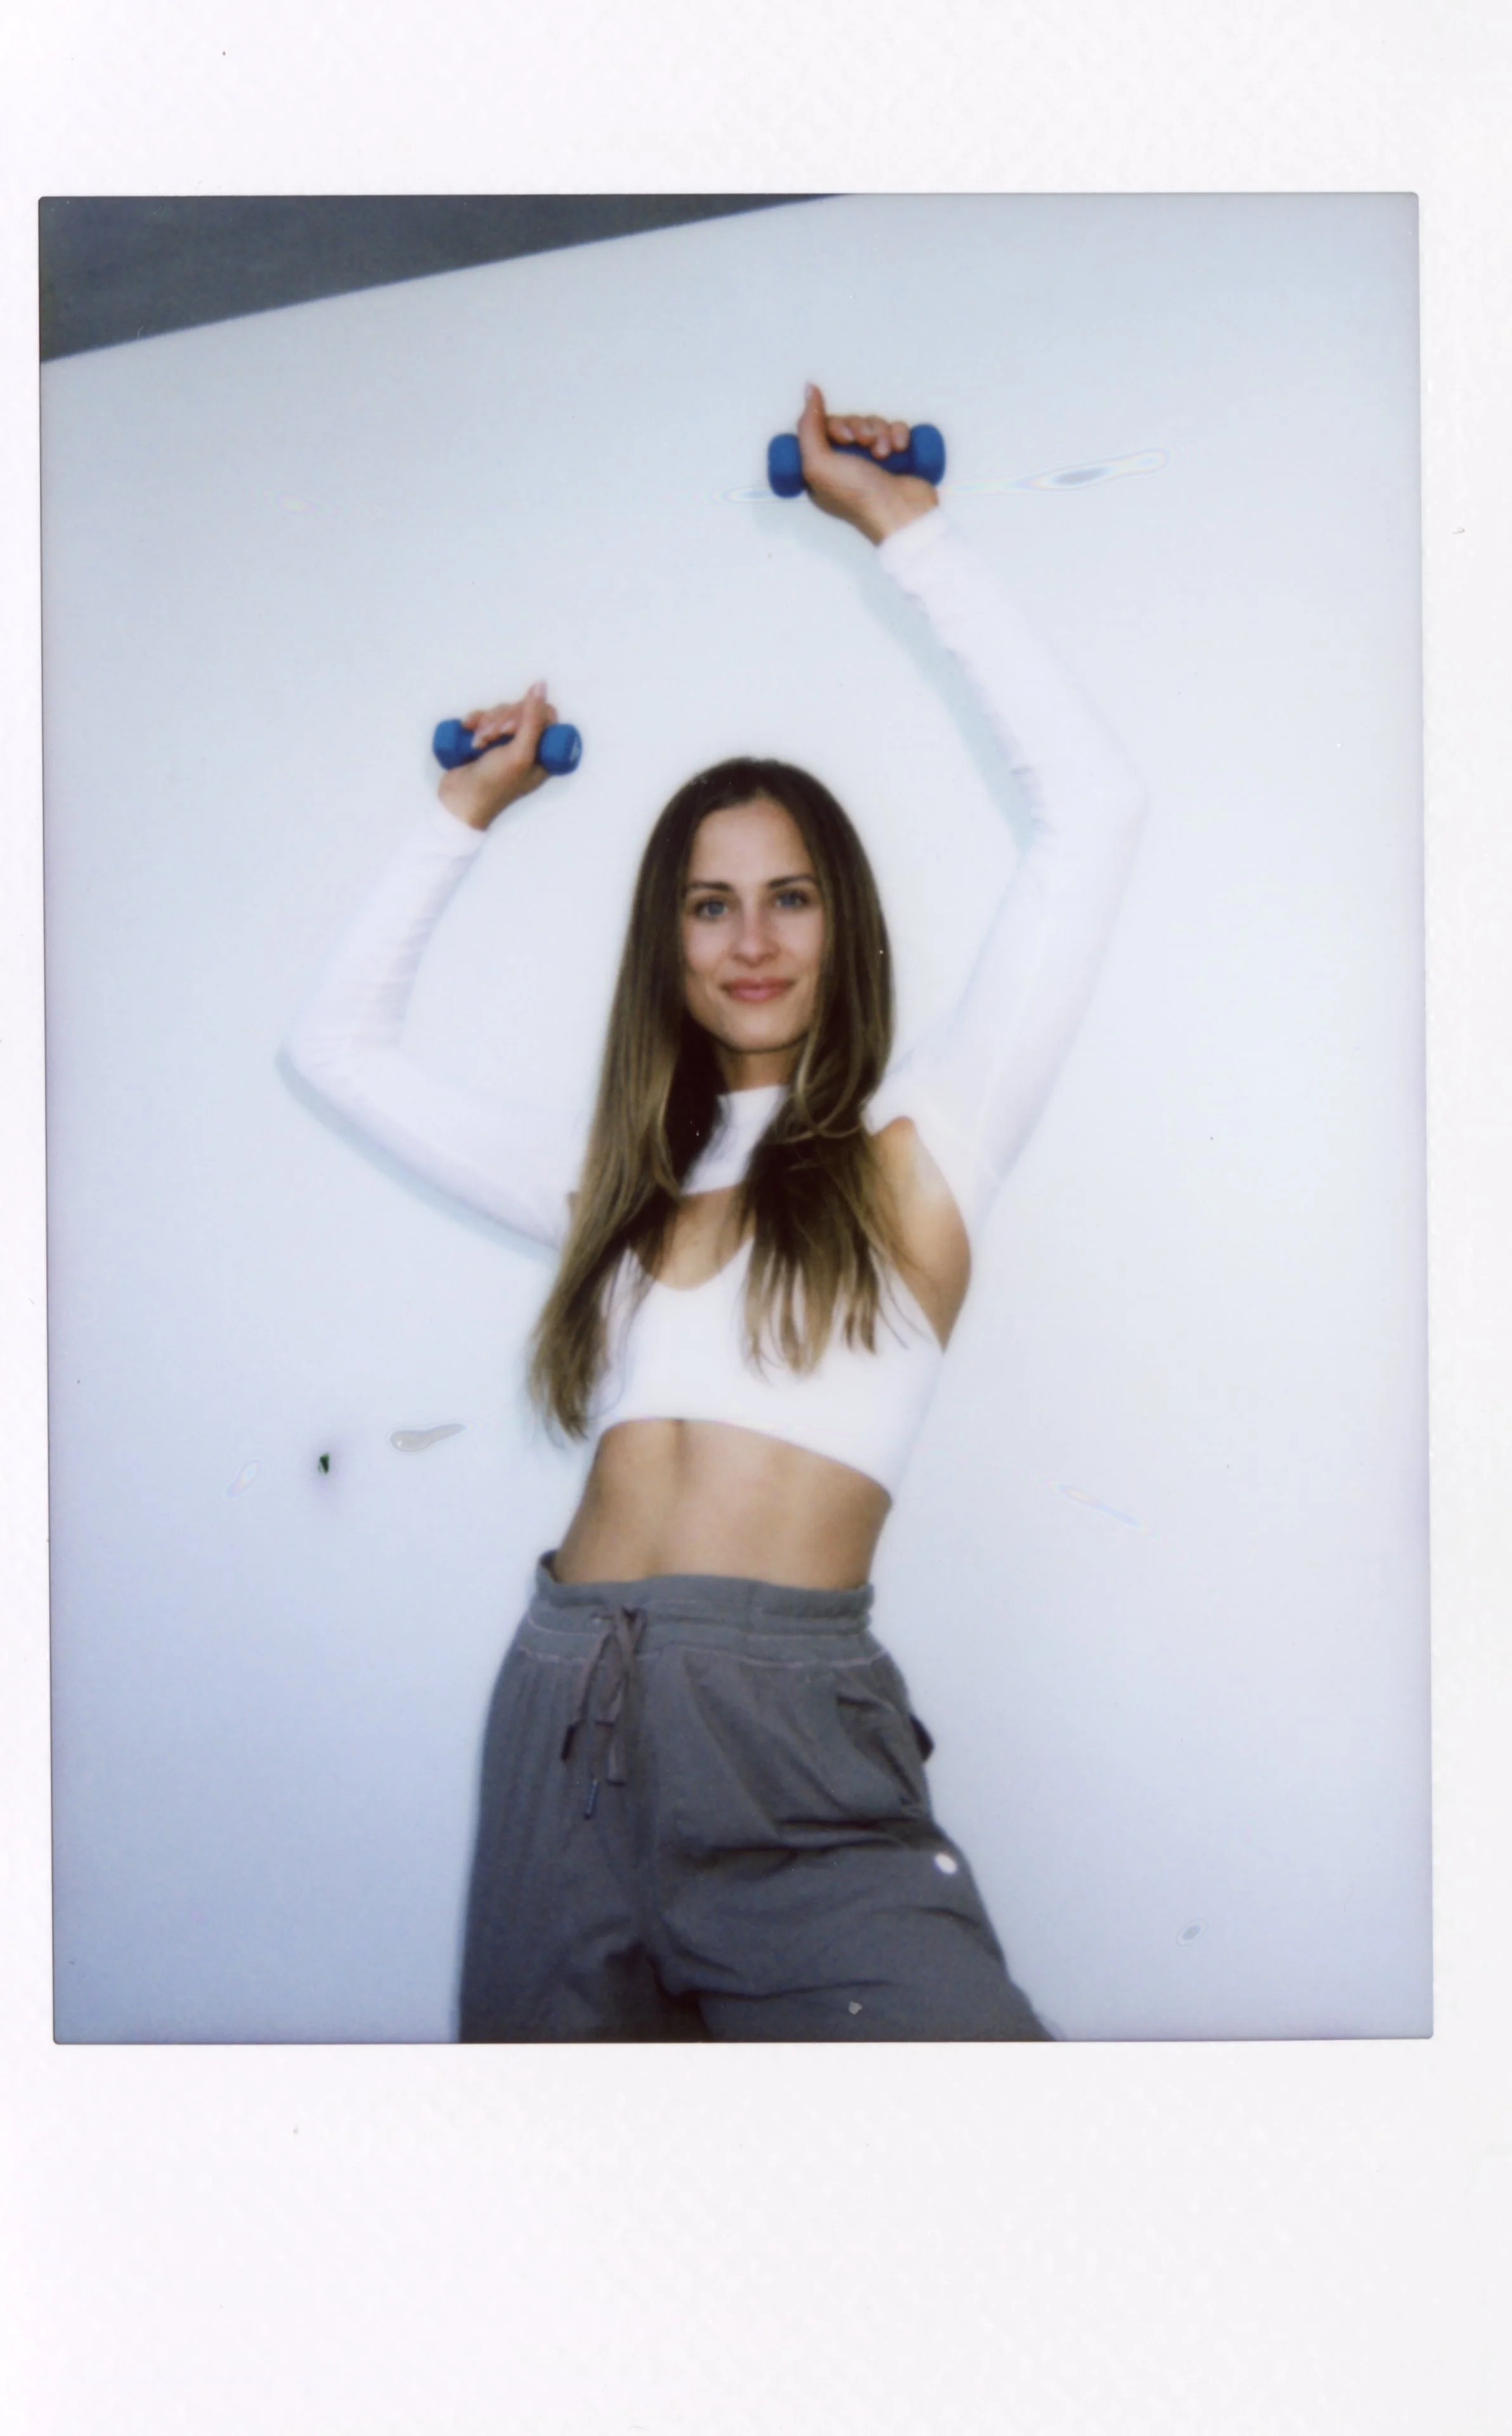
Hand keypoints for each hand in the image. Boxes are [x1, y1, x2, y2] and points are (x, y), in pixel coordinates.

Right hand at [436, 682, 557, 830]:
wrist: (459, 802)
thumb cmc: (494, 784)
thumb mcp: (519, 754)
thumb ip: (533, 720)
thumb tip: (541, 685)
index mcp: (544, 753)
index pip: (546, 715)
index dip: (529, 715)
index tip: (513, 729)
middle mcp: (528, 746)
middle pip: (522, 710)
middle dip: (502, 720)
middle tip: (492, 738)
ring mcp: (506, 743)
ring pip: (502, 712)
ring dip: (487, 723)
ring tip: (478, 744)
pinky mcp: (486, 740)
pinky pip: (485, 716)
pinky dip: (476, 720)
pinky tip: (468, 730)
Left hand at [795, 383, 939, 543]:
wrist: (902, 514)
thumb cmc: (857, 496)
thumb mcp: (818, 465)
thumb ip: (808, 427)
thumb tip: (809, 389)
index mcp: (824, 468)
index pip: (825, 427)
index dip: (835, 424)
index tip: (844, 438)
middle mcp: (847, 463)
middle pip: (850, 422)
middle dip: (860, 428)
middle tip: (865, 444)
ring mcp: (873, 460)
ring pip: (874, 423)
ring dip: (880, 432)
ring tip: (885, 453)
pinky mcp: (898, 457)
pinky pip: (896, 429)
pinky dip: (899, 433)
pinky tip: (900, 449)